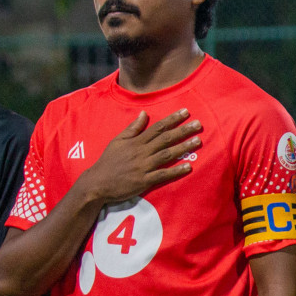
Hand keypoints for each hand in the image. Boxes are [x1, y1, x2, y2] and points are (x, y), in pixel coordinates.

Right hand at [78, 110, 201, 205]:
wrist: (96, 183)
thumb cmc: (108, 161)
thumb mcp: (117, 141)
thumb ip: (132, 128)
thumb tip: (144, 113)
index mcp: (136, 142)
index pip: (157, 128)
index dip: (172, 119)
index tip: (186, 112)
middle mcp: (141, 152)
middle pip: (165, 139)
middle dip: (183, 131)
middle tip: (199, 124)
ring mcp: (143, 166)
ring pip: (166, 155)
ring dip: (183, 148)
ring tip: (198, 141)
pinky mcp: (143, 181)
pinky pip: (162, 175)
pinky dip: (175, 171)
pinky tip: (188, 167)